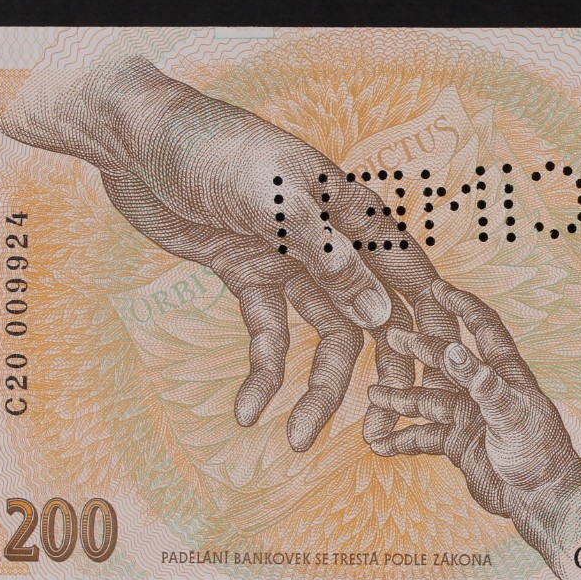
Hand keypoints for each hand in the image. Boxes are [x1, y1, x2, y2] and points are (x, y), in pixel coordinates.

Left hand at [0, 57, 458, 444]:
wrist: (135, 140)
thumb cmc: (215, 149)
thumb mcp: (277, 200)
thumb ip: (329, 257)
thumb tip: (380, 313)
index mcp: (350, 210)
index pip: (405, 270)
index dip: (429, 318)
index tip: (445, 369)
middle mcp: (328, 239)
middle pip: (369, 313)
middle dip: (378, 370)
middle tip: (382, 427)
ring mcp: (287, 260)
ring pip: (321, 334)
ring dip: (313, 387)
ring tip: (297, 439)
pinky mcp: (246, 275)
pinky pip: (265, 332)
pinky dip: (260, 371)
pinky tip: (246, 410)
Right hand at [367, 281, 580, 520]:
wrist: (540, 500)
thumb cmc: (538, 454)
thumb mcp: (509, 413)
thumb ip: (480, 382)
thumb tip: (452, 349)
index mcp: (505, 373)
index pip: (483, 327)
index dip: (462, 305)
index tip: (437, 287)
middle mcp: (484, 390)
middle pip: (446, 361)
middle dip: (419, 348)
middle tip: (390, 335)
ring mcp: (469, 416)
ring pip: (427, 400)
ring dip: (401, 399)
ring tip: (372, 395)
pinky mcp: (459, 443)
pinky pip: (424, 436)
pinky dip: (402, 439)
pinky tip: (379, 445)